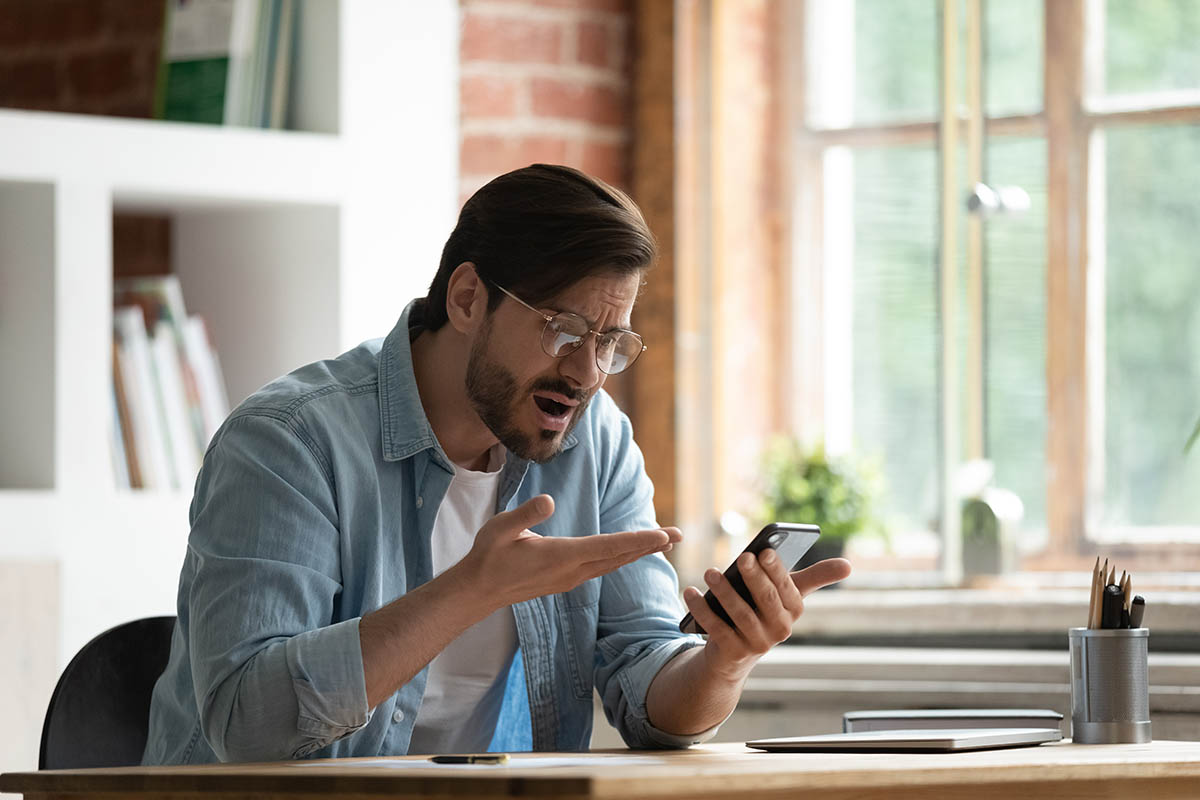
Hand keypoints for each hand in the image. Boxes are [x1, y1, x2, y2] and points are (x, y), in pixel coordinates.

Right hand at [460, 494, 681, 609]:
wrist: (479, 590)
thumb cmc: (489, 555)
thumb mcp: (501, 528)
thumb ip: (526, 514)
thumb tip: (548, 501)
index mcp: (561, 556)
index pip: (608, 546)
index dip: (638, 540)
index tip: (663, 535)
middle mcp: (572, 571)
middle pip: (619, 557)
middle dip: (650, 545)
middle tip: (680, 534)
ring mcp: (571, 579)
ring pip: (613, 564)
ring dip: (639, 552)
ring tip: (664, 541)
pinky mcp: (567, 581)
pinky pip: (602, 568)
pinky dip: (622, 558)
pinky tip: (629, 552)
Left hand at [683, 553, 851, 681]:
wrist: (734, 653)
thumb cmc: (762, 610)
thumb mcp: (786, 592)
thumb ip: (814, 577)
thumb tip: (849, 566)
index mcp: (793, 610)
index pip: (787, 589)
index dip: (776, 571)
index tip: (764, 550)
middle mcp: (780, 629)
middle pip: (766, 601)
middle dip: (754, 578)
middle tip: (742, 557)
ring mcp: (757, 644)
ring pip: (740, 615)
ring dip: (724, 592)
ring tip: (710, 572)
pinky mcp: (733, 653)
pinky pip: (716, 628)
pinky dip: (702, 609)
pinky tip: (690, 591)